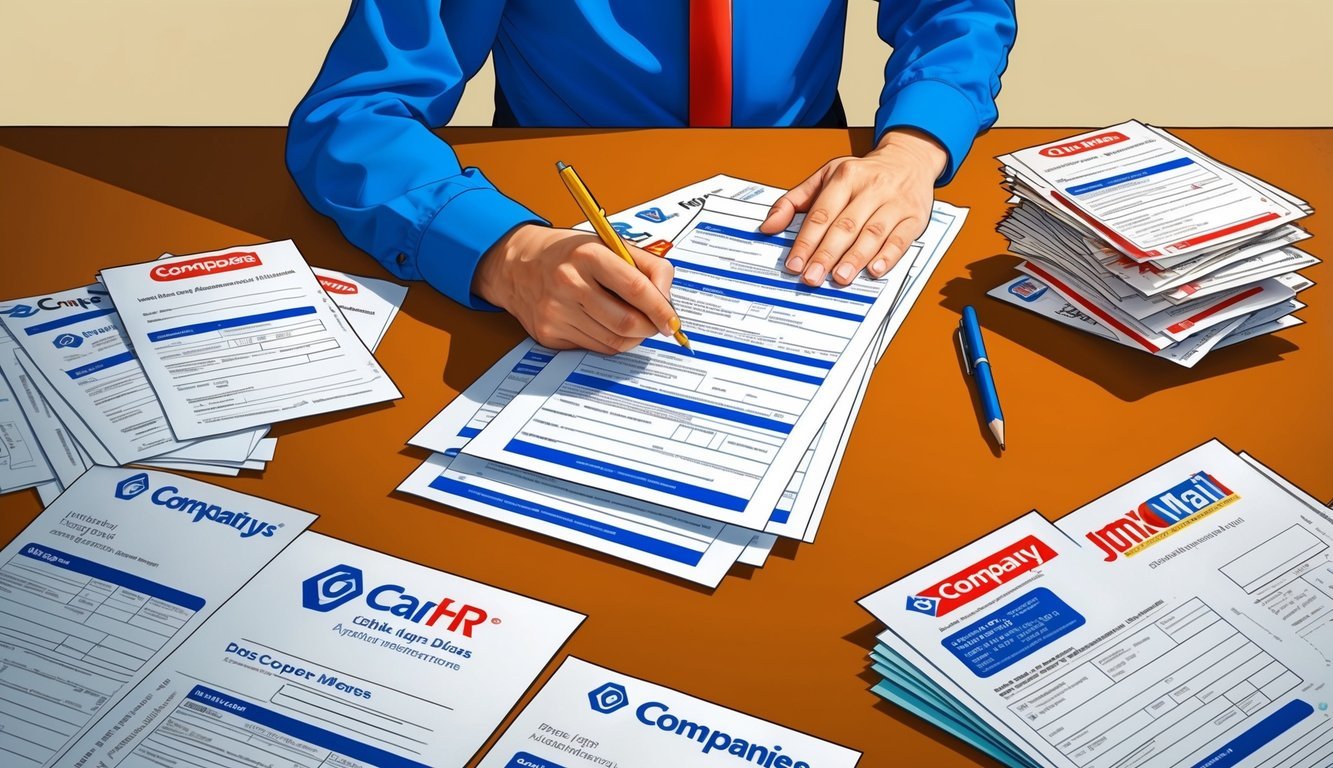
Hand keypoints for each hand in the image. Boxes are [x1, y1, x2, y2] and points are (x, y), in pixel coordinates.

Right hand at [473, 224, 679, 353]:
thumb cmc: (569, 254)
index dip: (661, 309)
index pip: (636, 288)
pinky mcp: (548, 333)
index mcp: (587, 254)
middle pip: (626, 321)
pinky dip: (610, 341)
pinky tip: (606, 325)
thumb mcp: (609, 244)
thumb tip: (667, 300)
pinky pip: (595, 348)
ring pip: (613, 341)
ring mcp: (556, 311)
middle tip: (656, 324)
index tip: (672, 321)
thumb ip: (648, 266)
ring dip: (633, 337)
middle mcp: (568, 283)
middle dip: (649, 328)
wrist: (516, 264)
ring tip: (633, 323)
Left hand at [760, 128, 946, 285]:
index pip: (821, 213)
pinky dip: (888, 255)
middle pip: (845, 226)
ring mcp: (894, 202)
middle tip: (812, 277)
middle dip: (827, 254)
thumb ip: (794, 201)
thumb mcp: (825, 176)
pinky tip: (875, 269)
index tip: (795, 263)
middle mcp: (871, 187)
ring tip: (839, 277)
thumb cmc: (862, 174)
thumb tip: (768, 226)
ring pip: (872, 233)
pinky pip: (901, 238)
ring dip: (855, 258)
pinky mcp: (914, 216)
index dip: (807, 241)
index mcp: (845, 177)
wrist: (908, 159)